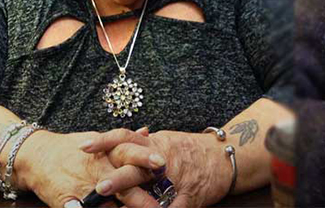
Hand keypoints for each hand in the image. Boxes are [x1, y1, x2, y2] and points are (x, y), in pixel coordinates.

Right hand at [13, 129, 155, 207]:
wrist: (38, 157)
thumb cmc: (74, 149)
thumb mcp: (101, 140)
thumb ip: (125, 141)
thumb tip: (147, 132)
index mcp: (109, 153)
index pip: (132, 155)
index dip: (148, 160)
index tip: (164, 165)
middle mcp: (98, 170)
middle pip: (124, 184)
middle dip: (142, 198)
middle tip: (158, 207)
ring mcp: (84, 188)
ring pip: (108, 205)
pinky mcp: (69, 203)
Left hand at [84, 129, 232, 206]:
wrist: (226, 157)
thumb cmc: (193, 150)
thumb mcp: (166, 141)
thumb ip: (143, 145)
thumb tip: (116, 145)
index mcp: (156, 144)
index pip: (126, 137)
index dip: (105, 141)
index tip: (83, 147)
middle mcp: (164, 160)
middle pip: (137, 167)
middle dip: (118, 179)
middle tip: (99, 187)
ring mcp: (177, 180)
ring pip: (154, 193)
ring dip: (137, 204)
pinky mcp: (189, 197)